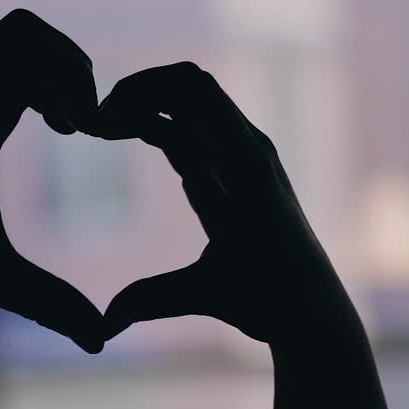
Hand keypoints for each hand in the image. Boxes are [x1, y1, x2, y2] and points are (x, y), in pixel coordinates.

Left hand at [0, 9, 104, 352]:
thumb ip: (48, 304)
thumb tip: (102, 343)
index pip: (35, 48)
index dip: (80, 79)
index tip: (89, 134)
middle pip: (24, 31)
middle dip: (69, 65)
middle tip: (83, 122)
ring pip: (2, 46)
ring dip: (43, 74)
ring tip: (66, 128)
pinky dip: (19, 86)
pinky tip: (29, 134)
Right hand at [93, 61, 340, 343]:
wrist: (315, 312)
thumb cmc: (271, 301)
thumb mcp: (207, 295)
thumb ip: (151, 299)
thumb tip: (101, 324)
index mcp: (244, 165)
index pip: (189, 95)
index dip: (135, 99)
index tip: (93, 126)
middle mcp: (249, 149)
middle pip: (188, 83)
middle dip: (138, 89)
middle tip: (94, 120)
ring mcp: (247, 155)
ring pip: (193, 100)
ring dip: (149, 102)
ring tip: (103, 125)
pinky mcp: (241, 168)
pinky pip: (198, 124)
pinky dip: (161, 120)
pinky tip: (127, 134)